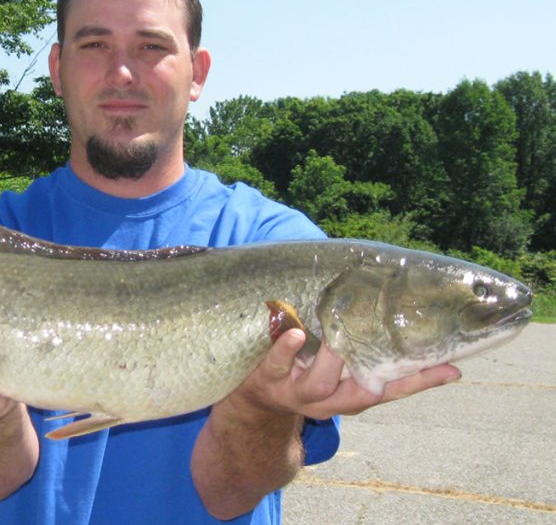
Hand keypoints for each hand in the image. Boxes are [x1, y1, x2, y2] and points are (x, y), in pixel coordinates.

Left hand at [231, 329, 461, 419]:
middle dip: (383, 378)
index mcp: (350, 392)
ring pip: (320, 385)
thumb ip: (363, 344)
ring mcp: (297, 391)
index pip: (393, 389)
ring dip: (331, 361)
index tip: (454, 369)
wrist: (252, 395)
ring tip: (337, 335)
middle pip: (363, 395)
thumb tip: (399, 307)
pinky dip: (286, 350)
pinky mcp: (268, 378)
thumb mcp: (333, 362)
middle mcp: (329, 399)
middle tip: (395, 347)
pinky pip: (278, 365)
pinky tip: (294, 333)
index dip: (423, 381)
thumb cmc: (302, 366)